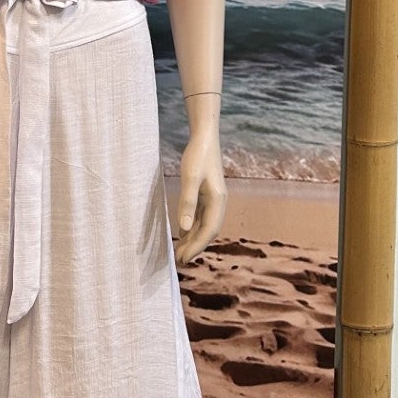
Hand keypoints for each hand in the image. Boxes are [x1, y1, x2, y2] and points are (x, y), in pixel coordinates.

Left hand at [173, 126, 227, 268]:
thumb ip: (187, 202)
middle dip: (195, 246)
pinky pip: (200, 217)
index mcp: (218, 200)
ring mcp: (213, 199)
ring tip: (179, 252)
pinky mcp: (207, 195)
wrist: (204, 137)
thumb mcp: (190, 177)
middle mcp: (218, 203)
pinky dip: (192, 228)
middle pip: (208, 231)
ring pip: (204, 225)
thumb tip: (183, 228)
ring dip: (193, 239)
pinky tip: (182, 234)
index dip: (197, 246)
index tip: (183, 258)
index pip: (209, 230)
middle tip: (179, 260)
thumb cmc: (197, 155)